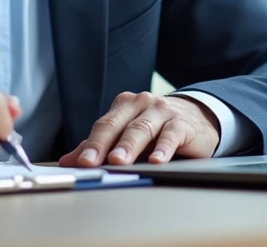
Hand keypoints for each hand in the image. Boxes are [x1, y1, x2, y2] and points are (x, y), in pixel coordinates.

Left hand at [59, 92, 219, 167]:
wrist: (197, 117)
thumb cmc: (156, 129)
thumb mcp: (127, 135)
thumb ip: (99, 146)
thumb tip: (68, 161)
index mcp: (124, 105)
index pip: (104, 125)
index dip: (91, 144)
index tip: (82, 163)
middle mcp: (142, 103)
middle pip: (119, 125)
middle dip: (104, 145)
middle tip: (93, 162)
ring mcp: (162, 111)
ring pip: (142, 128)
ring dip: (129, 146)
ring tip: (119, 162)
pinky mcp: (182, 123)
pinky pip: (170, 135)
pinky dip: (163, 148)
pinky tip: (157, 160)